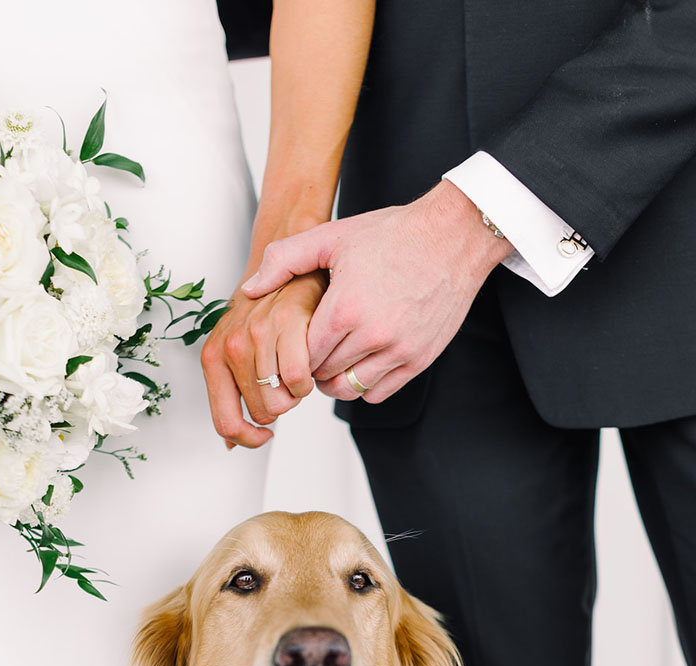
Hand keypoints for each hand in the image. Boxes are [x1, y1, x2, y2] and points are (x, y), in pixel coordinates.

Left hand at [201, 271, 327, 447]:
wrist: (286, 267)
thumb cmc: (263, 315)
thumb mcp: (234, 352)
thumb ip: (230, 395)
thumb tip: (230, 443)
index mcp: (213, 358)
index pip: (226, 423)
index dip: (248, 439)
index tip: (265, 436)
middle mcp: (230, 346)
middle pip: (262, 414)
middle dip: (280, 408)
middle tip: (285, 385)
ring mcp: (257, 333)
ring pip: (283, 400)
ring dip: (296, 393)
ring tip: (297, 371)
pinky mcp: (287, 322)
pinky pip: (300, 379)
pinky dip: (310, 380)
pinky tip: (309, 366)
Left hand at [242, 181, 512, 404]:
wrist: (453, 237)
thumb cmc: (393, 235)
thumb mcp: (332, 237)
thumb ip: (284, 260)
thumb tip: (249, 289)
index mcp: (345, 309)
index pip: (303, 355)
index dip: (294, 351)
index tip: (295, 341)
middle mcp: (372, 335)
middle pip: (323, 376)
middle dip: (311, 367)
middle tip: (309, 353)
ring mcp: (398, 350)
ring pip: (349, 390)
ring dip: (335, 380)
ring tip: (332, 360)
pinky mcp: (419, 359)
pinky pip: (378, 393)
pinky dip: (363, 385)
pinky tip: (359, 363)